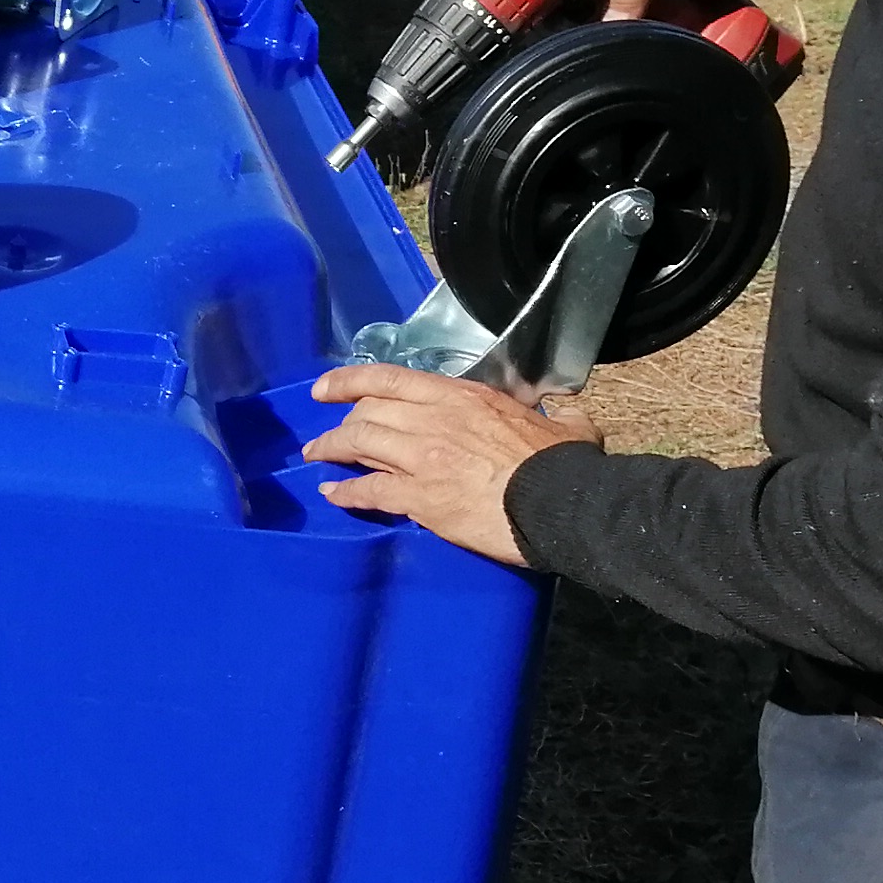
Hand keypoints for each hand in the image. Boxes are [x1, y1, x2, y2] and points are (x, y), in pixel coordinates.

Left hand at [301, 366, 602, 567]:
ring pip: (359, 444)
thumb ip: (556, 411)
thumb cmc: (564, 464)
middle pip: (367, 412)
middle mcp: (432, 421)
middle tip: (330, 435)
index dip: (349, 380)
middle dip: (342, 421)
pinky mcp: (420, 498)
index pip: (390, 379)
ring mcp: (421, 459)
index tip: (325, 388)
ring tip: (317, 457)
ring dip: (332, 450)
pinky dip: (346, 492)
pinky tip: (333, 495)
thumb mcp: (564, 422)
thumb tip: (565, 410)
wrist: (562, 503)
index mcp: (461, 397)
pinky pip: (369, 490)